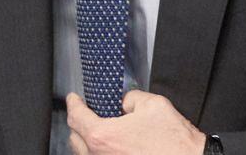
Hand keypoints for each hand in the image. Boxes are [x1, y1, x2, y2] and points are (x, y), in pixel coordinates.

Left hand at [67, 91, 205, 154]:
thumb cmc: (172, 138)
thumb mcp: (153, 104)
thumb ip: (131, 98)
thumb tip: (125, 102)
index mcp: (103, 135)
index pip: (76, 117)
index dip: (73, 104)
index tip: (73, 98)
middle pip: (75, 137)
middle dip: (78, 122)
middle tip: (86, 112)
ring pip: (84, 152)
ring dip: (86, 139)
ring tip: (98, 128)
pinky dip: (99, 150)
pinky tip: (111, 144)